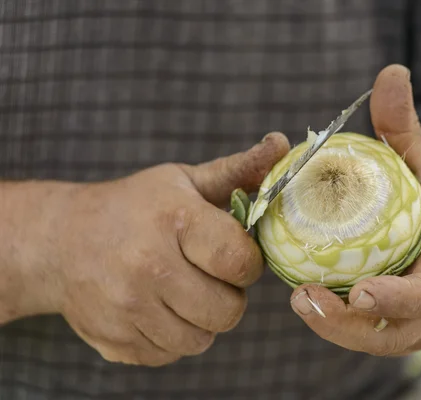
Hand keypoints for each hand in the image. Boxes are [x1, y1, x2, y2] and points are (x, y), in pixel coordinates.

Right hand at [34, 133, 288, 365]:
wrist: (57, 241)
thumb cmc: (133, 207)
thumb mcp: (183, 180)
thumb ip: (238, 170)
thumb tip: (283, 144)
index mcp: (174, 220)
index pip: (240, 262)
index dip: (247, 263)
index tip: (233, 254)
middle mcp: (149, 267)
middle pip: (228, 311)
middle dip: (228, 294)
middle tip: (209, 274)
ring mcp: (128, 309)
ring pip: (201, 339)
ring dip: (201, 319)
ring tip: (183, 290)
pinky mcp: (115, 340)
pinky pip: (170, 354)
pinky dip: (173, 337)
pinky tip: (159, 308)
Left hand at [289, 65, 420, 355]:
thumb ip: (404, 128)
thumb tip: (390, 72)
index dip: (397, 299)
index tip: (359, 292)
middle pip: (393, 332)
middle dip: (348, 325)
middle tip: (302, 299)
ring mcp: (414, 325)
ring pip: (373, 339)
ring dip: (334, 328)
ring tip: (296, 301)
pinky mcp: (393, 327)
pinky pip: (362, 331)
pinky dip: (333, 321)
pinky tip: (302, 297)